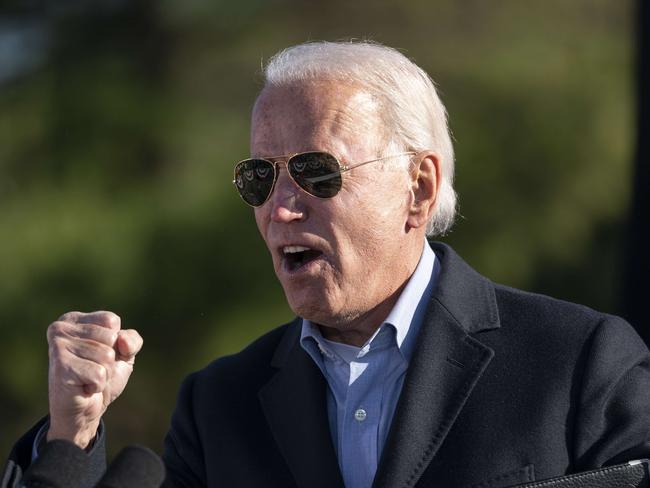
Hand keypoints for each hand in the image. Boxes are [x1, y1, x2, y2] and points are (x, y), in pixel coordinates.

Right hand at [46, 311, 142, 448]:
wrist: (85, 411)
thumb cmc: (102, 376)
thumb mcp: (124, 353)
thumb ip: (132, 340)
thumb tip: (121, 340)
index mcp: (74, 319)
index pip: (111, 320)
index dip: (116, 342)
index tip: (99, 354)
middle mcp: (61, 328)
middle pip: (110, 337)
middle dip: (110, 359)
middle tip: (92, 369)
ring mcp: (58, 346)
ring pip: (106, 355)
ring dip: (103, 373)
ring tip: (87, 378)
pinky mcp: (60, 367)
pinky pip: (99, 373)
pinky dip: (97, 384)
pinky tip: (83, 388)